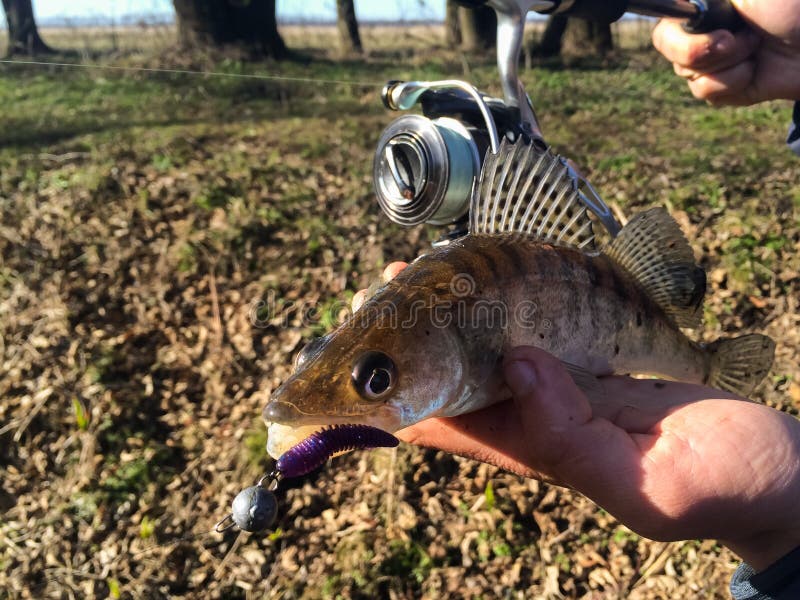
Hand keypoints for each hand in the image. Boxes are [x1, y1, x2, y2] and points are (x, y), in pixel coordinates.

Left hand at [354, 263, 799, 570]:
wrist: (771, 468)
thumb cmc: (716, 486)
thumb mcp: (644, 485)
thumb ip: (572, 438)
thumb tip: (515, 364)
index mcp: (531, 449)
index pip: (435, 422)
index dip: (386, 392)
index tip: (354, 347)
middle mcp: (531, 416)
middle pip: (448, 377)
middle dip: (410, 338)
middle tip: (385, 283)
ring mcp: (559, 386)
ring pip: (484, 348)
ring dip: (449, 313)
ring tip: (418, 269)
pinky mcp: (590, 364)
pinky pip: (531, 332)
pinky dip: (502, 305)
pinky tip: (489, 276)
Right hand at [651, 0, 799, 104]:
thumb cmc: (791, 6)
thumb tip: (680, 5)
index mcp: (707, 2)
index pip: (665, 18)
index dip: (676, 31)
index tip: (702, 25)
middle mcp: (705, 27)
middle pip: (668, 47)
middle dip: (700, 50)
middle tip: (734, 40)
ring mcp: (713, 57)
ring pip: (686, 73)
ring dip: (726, 64)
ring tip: (756, 48)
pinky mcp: (726, 85)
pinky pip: (706, 92)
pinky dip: (733, 83)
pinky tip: (755, 70)